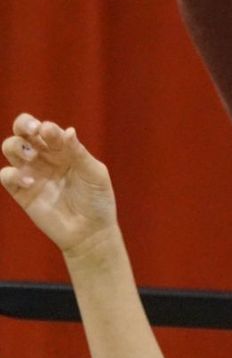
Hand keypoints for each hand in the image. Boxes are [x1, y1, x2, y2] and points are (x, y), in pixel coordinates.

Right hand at [1, 114, 115, 254]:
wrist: (91, 233)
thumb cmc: (97, 201)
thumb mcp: (95, 175)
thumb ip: (80, 153)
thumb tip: (67, 130)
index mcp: (63, 150)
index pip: (47, 129)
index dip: (46, 127)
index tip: (51, 133)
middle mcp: (45, 158)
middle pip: (23, 131)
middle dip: (23, 124)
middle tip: (32, 130)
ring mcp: (32, 174)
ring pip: (11, 148)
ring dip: (16, 146)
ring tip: (31, 156)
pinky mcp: (22, 192)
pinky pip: (6, 176)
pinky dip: (12, 174)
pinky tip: (30, 183)